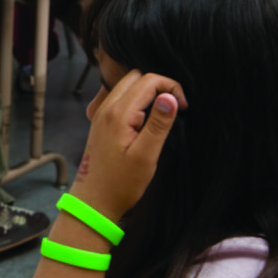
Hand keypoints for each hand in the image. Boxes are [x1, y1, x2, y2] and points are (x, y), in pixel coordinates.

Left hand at [70, 70, 186, 218]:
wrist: (94, 201)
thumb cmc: (120, 184)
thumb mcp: (146, 155)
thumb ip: (158, 124)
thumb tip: (170, 96)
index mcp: (118, 114)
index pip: (148, 80)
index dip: (171, 87)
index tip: (183, 107)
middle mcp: (106, 109)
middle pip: (136, 77)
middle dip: (160, 85)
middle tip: (175, 107)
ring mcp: (101, 114)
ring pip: (127, 86)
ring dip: (148, 93)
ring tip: (162, 116)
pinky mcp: (101, 122)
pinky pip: (120, 99)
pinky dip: (137, 101)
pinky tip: (145, 122)